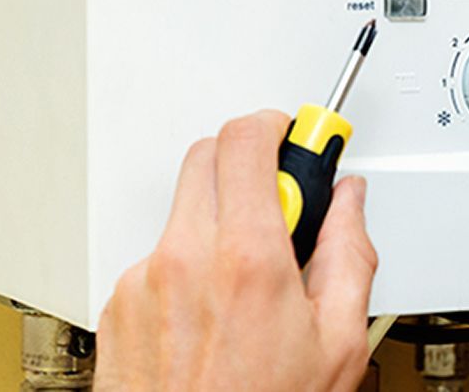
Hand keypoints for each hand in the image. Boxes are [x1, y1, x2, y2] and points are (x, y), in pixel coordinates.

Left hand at [96, 110, 376, 390]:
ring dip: (219, 221)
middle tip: (282, 200)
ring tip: (248, 280)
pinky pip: (158, 256)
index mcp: (247, 259)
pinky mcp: (119, 304)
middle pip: (207, 157)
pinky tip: (213, 312)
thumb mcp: (338, 342)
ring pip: (183, 209)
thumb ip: (349, 254)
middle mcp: (185, 258)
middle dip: (248, 164)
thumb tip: (349, 205)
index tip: (296, 135)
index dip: (277, 126)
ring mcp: (143, 280)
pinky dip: (188, 265)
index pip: (247, 141)